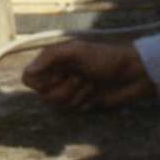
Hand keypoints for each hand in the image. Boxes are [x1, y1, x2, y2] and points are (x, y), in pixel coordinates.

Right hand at [23, 41, 154, 110]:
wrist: (132, 74)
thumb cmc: (106, 58)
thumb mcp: (77, 51)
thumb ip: (50, 57)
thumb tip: (28, 72)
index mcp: (54, 59)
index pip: (29, 77)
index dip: (39, 82)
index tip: (58, 75)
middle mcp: (58, 74)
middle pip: (42, 94)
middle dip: (62, 88)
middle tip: (80, 77)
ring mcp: (69, 89)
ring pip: (56, 103)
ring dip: (74, 94)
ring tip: (90, 84)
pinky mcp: (80, 102)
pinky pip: (70, 109)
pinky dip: (82, 101)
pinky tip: (94, 93)